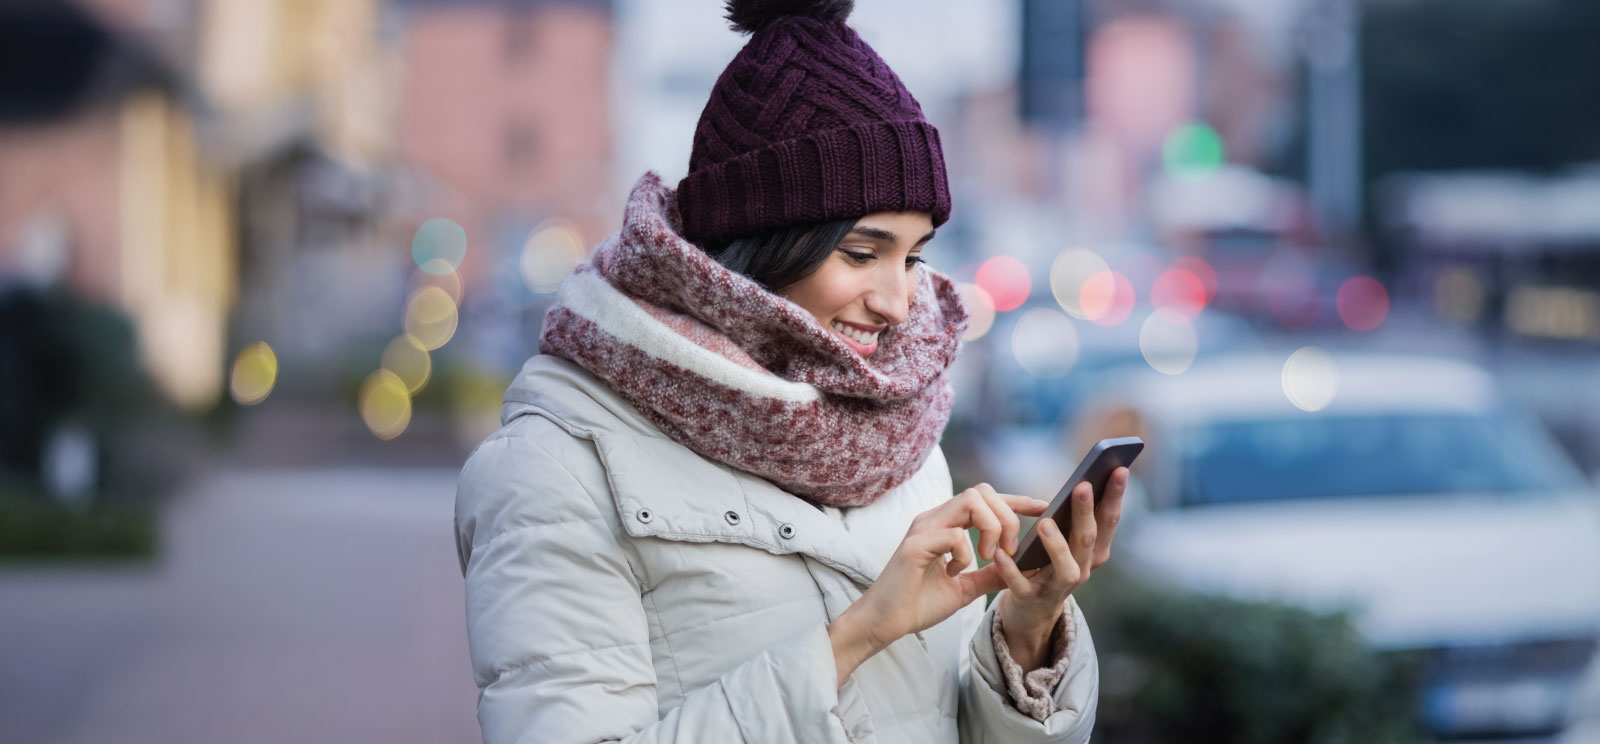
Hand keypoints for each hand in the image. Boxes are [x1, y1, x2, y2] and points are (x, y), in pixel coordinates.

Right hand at [828, 485, 1046, 685]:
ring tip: (988, 557)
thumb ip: (992, 574)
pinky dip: (966, 552)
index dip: (1017, 500)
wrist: (884, 623)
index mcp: (946, 525)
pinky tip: (956, 572)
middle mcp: (934, 519)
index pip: (987, 499)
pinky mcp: (914, 545)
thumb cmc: (918, 603)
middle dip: (1007, 517)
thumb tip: (1024, 568)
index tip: (1043, 508)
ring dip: (990, 528)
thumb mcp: (966, 588)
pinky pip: (954, 534)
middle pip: (982, 491)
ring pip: (970, 501)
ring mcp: (923, 529)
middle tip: (1008, 551)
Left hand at [991, 467, 1127, 669]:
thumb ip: (1075, 516)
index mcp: (1094, 551)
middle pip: (1088, 540)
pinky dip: (1011, 570)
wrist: (1032, 609)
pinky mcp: (1030, 598)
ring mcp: (1058, 586)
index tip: (1119, 468)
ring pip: (1065, 568)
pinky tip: (1001, 553)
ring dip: (1057, 546)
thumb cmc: (1050, 562)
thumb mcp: (1068, 541)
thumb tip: (1083, 478)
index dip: (1116, 496)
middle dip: (1086, 513)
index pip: (1109, 520)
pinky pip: (1021, 585)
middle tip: (1082, 486)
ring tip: (1045, 523)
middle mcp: (1082, 569)